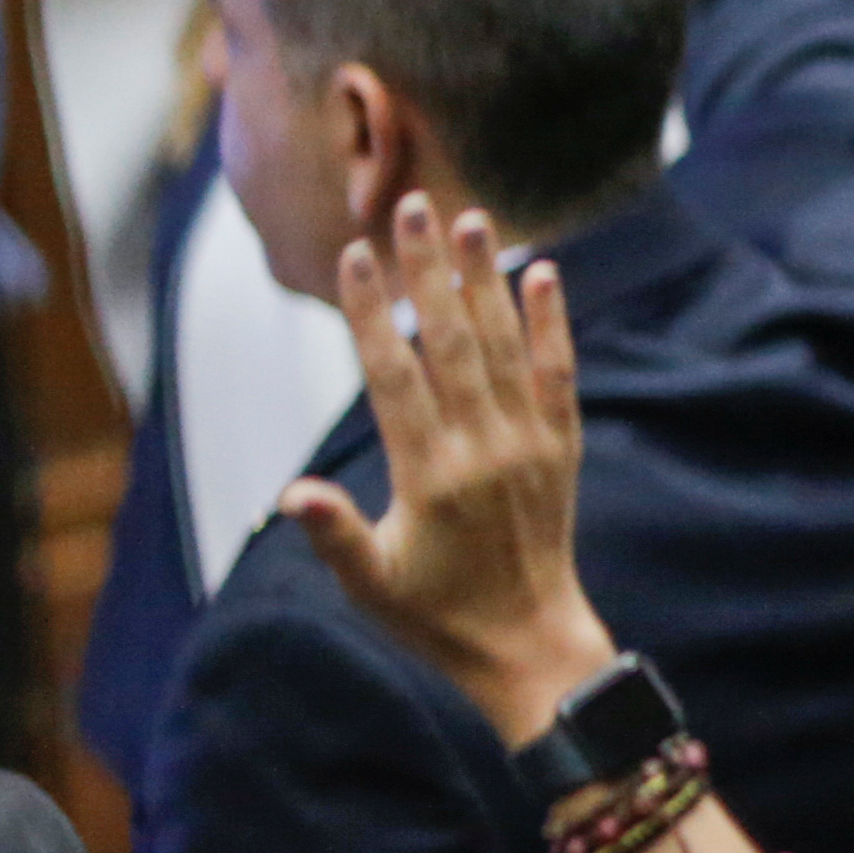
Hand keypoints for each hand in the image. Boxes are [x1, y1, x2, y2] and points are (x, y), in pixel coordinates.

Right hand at [283, 194, 616, 748]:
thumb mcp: (371, 584)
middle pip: (451, 343)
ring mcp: (528, 444)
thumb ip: (334, 534)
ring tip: (473, 220)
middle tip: (413, 207)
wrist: (531, 645)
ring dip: (487, 280)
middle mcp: (482, 449)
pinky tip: (545, 274)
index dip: (373, 313)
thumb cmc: (435, 617)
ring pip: (504, 346)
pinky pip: (558, 373)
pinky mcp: (561, 446)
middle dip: (429, 272)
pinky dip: (552, 323)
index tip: (360, 256)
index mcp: (428, 477)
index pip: (393, 377)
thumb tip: (292, 494)